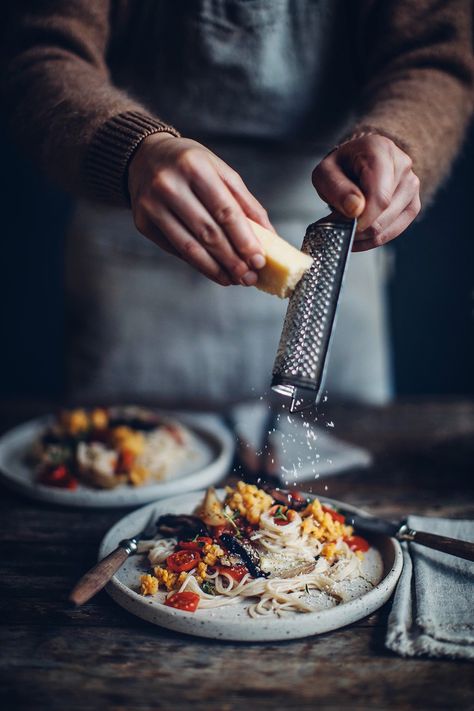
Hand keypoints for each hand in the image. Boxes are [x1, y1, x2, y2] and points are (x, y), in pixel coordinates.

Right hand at [128, 133, 271, 285]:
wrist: (144, 157)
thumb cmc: (189, 164)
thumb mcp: (219, 170)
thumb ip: (245, 202)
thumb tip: (270, 237)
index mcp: (194, 167)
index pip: (224, 211)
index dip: (243, 240)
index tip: (258, 260)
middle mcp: (169, 185)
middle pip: (208, 233)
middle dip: (232, 259)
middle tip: (248, 277)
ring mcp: (152, 205)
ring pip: (189, 247)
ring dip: (215, 269)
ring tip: (233, 279)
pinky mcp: (142, 223)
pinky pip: (175, 249)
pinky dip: (197, 263)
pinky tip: (214, 270)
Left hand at [312, 134, 420, 251]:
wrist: (356, 162)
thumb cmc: (341, 167)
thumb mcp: (325, 173)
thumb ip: (337, 189)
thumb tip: (356, 209)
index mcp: (381, 151)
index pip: (380, 196)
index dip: (363, 219)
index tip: (346, 227)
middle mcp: (403, 165)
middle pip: (385, 213)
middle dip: (358, 228)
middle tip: (337, 227)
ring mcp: (411, 185)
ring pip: (390, 227)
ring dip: (364, 235)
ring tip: (346, 227)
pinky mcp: (413, 204)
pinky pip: (394, 231)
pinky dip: (373, 240)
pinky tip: (358, 236)